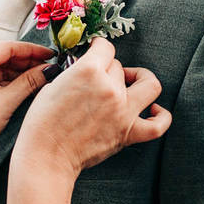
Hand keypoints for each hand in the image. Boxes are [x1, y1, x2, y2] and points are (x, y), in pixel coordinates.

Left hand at [0, 41, 53, 172]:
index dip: (33, 51)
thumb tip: (49, 69)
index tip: (51, 54)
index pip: (8, 47)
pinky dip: (4, 83)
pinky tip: (22, 88)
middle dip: (26, 64)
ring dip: (16, 74)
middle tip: (48, 69)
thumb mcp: (6, 101)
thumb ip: (30, 81)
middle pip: (1, 57)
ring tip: (39, 80)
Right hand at [13, 38, 170, 181]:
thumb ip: (76, 73)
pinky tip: (153, 110)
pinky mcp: (128, 133)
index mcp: (88, 72)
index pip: (106, 48)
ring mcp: (123, 111)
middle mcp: (110, 88)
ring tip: (132, 82)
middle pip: (119, 67)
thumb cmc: (43, 124)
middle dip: (108, 70)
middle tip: (97, 79)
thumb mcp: (53, 86)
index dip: (99, 47)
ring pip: (148, 84)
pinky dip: (161, 116)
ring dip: (141, 79)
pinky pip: (158, 124)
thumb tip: (86, 69)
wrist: (46, 156)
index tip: (97, 51)